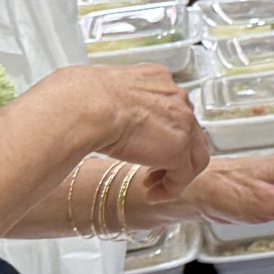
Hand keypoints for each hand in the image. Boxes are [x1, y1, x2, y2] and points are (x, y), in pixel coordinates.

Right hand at [54, 63, 213, 195]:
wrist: (85, 105)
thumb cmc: (80, 97)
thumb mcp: (102, 92)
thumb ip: (115, 101)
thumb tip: (100, 111)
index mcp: (157, 78)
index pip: (174, 108)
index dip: (164, 131)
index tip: (150, 145)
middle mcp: (175, 96)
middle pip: (189, 130)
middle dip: (173, 152)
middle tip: (154, 170)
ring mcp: (182, 121)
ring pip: (194, 153)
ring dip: (175, 173)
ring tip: (154, 186)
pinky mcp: (178, 147)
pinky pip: (184, 175)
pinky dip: (171, 188)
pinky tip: (153, 194)